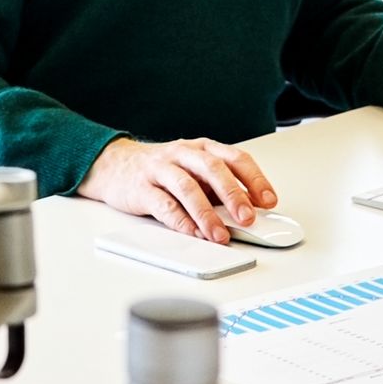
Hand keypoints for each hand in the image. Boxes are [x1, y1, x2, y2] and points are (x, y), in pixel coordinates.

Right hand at [80, 135, 275, 241]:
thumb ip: (218, 188)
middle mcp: (182, 154)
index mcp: (201, 148)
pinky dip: (180, 221)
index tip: (269, 200)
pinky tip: (192, 233)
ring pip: (187, 187)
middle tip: (248, 218)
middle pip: (212, 169)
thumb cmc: (161, 171)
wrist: (113, 165)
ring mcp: (160, 169)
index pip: (235, 158)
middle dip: (233, 194)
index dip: (255, 179)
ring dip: (206, 213)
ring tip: (219, 235)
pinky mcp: (141, 188)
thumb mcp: (194, 172)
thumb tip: (249, 210)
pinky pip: (163, 204)